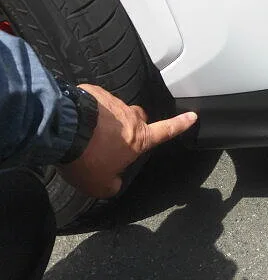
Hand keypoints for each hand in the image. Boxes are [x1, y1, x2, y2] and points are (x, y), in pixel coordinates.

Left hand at [56, 84, 196, 198]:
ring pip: (114, 111)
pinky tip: (75, 123)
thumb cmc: (87, 158)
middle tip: (117, 137)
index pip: (166, 130)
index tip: (193, 116)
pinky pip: (94, 102)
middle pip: (139, 118)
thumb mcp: (99, 185)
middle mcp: (130, 118)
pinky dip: (88, 112)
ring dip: (105, 121)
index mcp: (139, 139)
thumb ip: (112, 185)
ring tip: (85, 134)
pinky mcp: (93, 93)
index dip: (180, 124)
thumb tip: (115, 182)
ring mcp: (112, 103)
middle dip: (133, 125)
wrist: (62, 130)